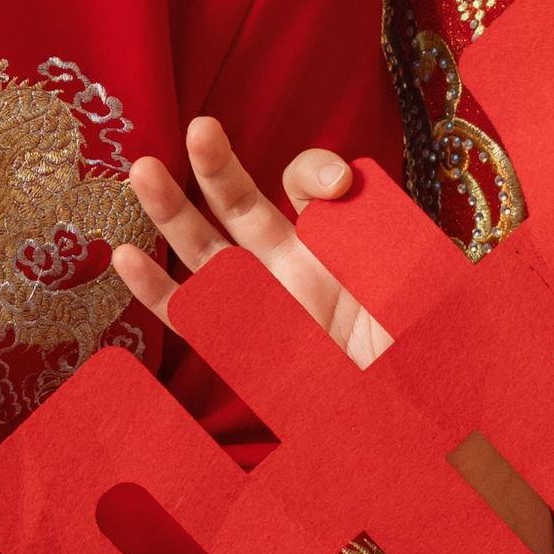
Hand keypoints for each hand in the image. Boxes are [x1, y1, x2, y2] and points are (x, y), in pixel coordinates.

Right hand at [122, 118, 553, 553]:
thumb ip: (388, 238)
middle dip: (220, 169)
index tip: (336, 187)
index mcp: (341, 242)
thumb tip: (348, 195)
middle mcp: (299, 267)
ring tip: (142, 170)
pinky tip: (123, 258)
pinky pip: (195, 320)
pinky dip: (158, 293)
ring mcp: (267, 306)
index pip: (311, 187)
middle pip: (246, 207)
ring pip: (208, 253)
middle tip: (199, 129)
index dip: (313, 174)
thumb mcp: (421, 285)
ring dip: (173, 213)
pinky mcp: (246, 349)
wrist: (424, 425)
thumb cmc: (430, 352)